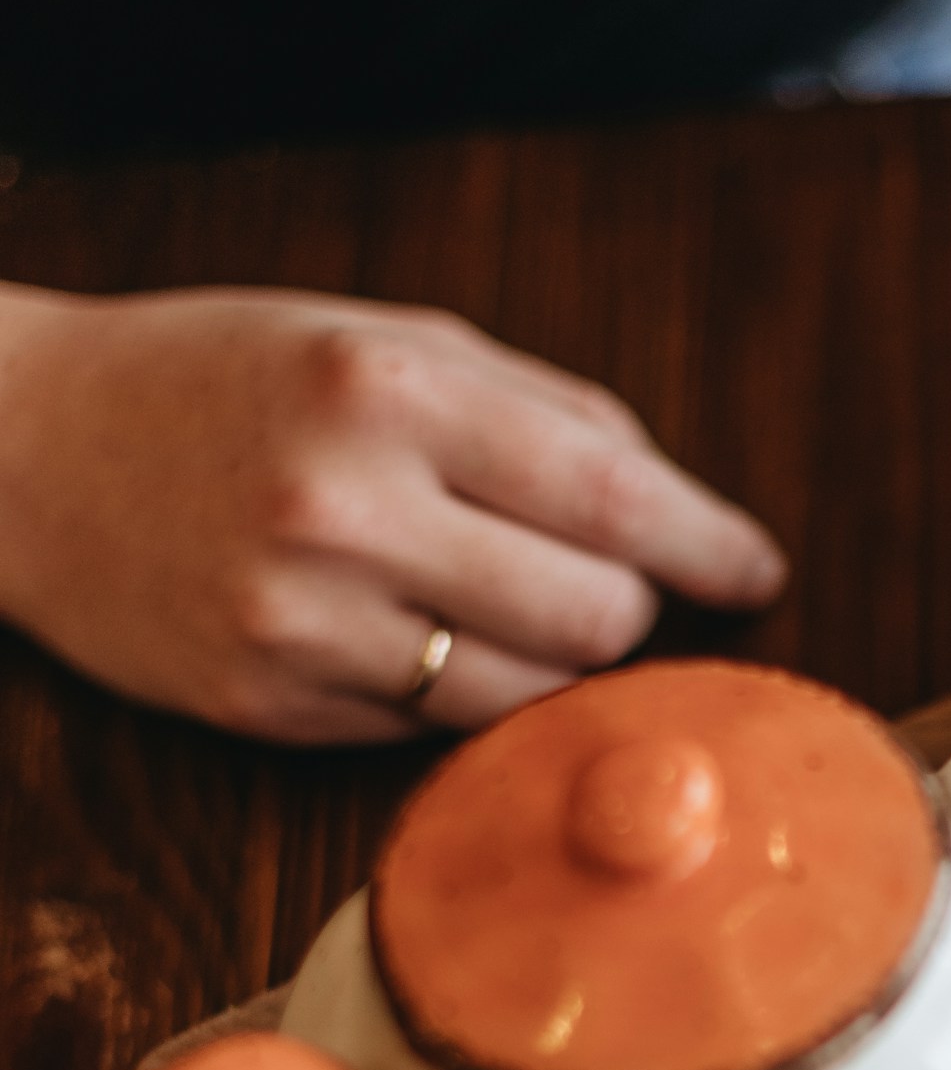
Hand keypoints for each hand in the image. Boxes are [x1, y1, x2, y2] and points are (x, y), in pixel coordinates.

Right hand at [0, 284, 784, 741]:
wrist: (23, 448)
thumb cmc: (222, 380)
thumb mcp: (375, 339)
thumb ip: (534, 406)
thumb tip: (672, 499)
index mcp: (384, 391)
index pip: (608, 490)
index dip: (707, 541)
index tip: (759, 568)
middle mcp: (344, 508)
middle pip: (591, 615)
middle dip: (624, 607)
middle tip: (597, 580)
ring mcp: (299, 621)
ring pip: (523, 693)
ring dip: (549, 663)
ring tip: (496, 606)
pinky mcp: (267, 705)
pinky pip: (429, 730)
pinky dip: (451, 693)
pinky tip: (400, 633)